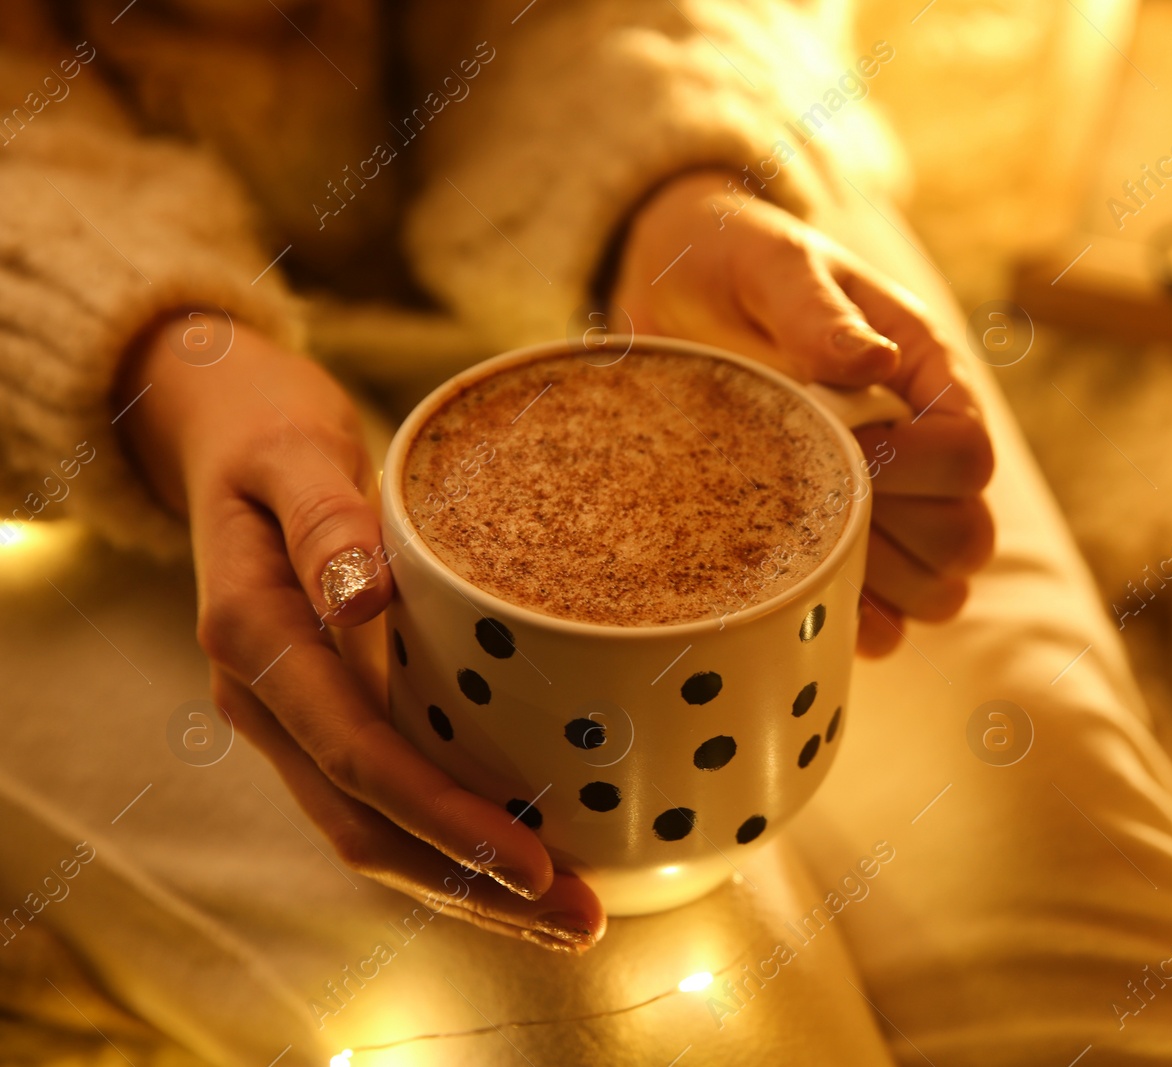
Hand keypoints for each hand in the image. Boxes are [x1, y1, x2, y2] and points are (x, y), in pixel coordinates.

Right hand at [114, 315, 602, 951]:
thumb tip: (360, 598)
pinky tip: (525, 864)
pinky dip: (452, 846)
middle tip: (582, 921)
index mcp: (254, 641)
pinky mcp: (328, 719)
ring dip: (469, 887)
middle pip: (368, 828)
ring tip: (570, 918)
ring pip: (374, 834)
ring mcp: (293, 721)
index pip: (358, 756)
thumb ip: (322, 520)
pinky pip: (384, 803)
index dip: (446, 819)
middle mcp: (266, 703)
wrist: (227, 440)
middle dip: (474, 885)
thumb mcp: (291, 453)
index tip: (535, 859)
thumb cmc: (270, 438)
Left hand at [611, 171, 995, 655]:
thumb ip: (818, 310)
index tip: (846, 446)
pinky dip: (853, 622)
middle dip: (901, 534)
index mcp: (924, 376)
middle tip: (818, 498)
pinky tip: (801, 597)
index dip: (917, 469)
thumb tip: (870, 365)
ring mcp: (885, 507)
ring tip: (805, 543)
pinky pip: (882, 621)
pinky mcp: (839, 549)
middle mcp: (919, 448)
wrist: (673, 291)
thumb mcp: (772, 263)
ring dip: (882, 587)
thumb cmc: (737, 261)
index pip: (971, 454)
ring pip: (939, 592)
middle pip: (968, 538)